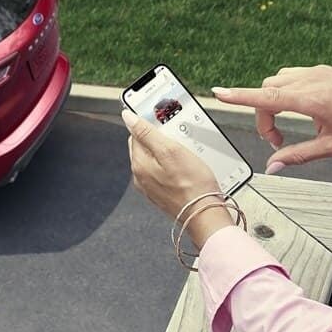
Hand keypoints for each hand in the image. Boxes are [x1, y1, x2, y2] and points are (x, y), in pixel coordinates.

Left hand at [122, 109, 233, 248]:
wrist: (205, 214)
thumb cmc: (192, 184)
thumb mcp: (170, 150)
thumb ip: (146, 132)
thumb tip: (127, 117)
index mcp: (139, 164)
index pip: (136, 133)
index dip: (151, 124)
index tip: (166, 123)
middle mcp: (140, 177)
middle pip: (146, 146)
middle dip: (161, 139)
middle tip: (180, 139)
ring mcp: (151, 187)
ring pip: (156, 159)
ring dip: (169, 153)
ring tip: (187, 155)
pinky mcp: (163, 194)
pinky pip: (164, 172)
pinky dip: (173, 166)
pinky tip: (187, 168)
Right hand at [213, 65, 331, 172]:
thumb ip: (298, 156)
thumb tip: (273, 167)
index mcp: (311, 99)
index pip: (266, 97)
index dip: (239, 96)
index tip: (218, 93)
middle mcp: (309, 80)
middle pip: (267, 92)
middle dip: (263, 115)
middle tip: (277, 141)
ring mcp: (314, 72)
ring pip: (276, 82)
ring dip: (272, 102)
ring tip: (287, 126)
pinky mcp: (319, 70)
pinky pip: (288, 76)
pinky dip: (284, 92)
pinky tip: (299, 109)